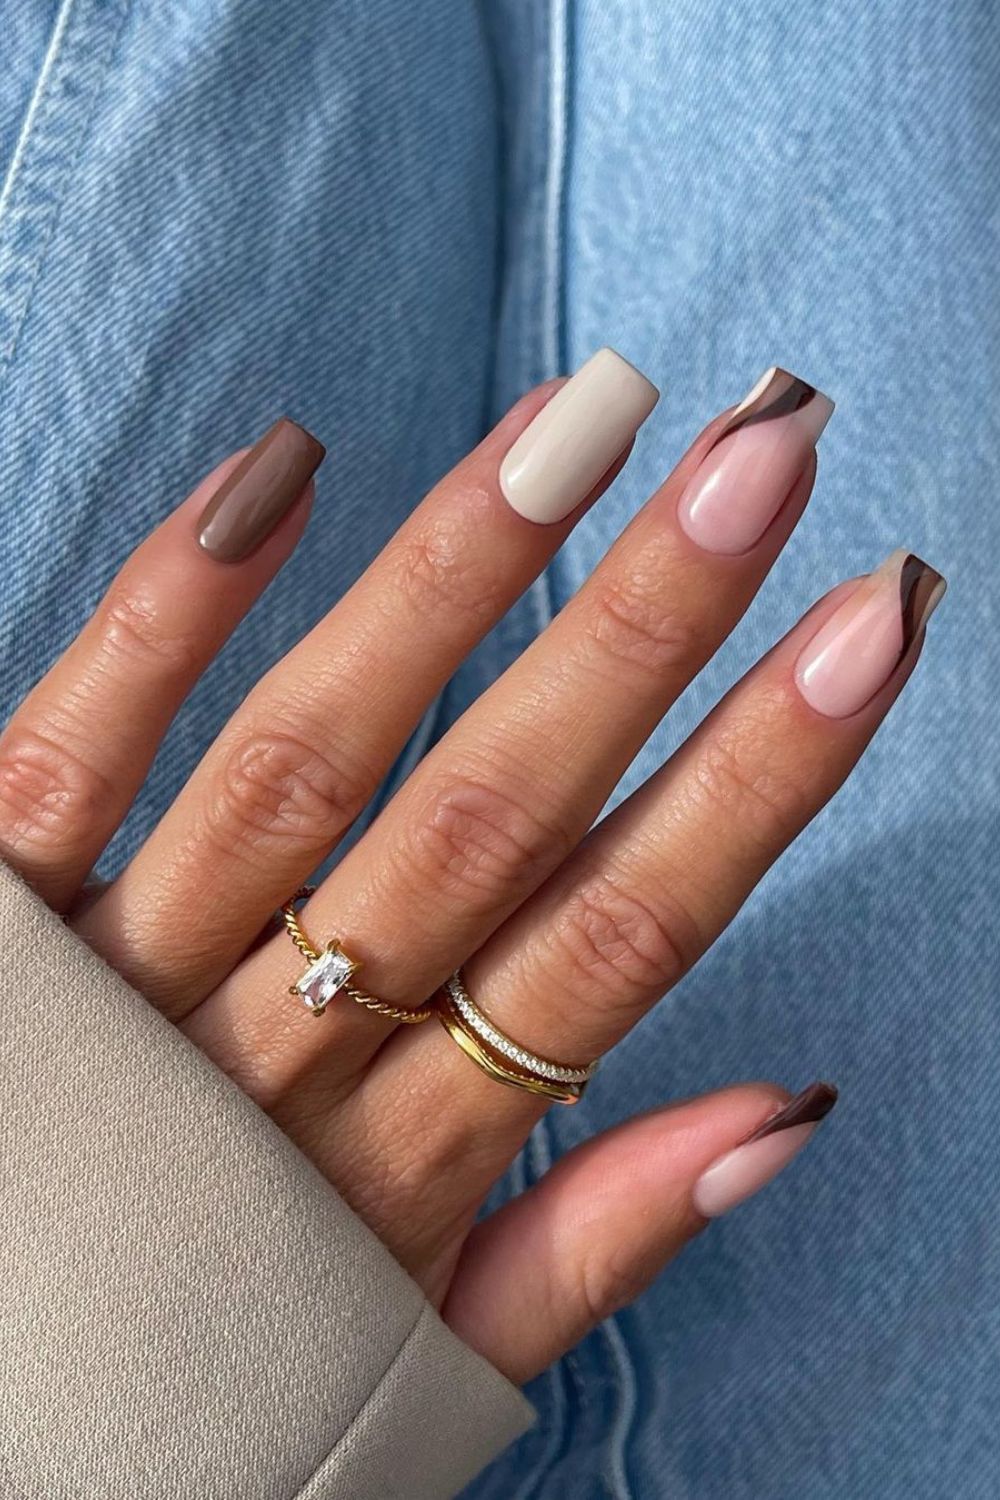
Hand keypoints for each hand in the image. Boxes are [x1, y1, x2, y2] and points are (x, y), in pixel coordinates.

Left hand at [0, 353, 942, 1383]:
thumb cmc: (223, 1382)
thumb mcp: (428, 1350)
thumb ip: (594, 1242)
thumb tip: (784, 1111)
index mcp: (407, 1157)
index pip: (617, 939)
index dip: (755, 780)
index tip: (867, 625)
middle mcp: (273, 1056)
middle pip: (486, 815)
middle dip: (640, 628)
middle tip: (765, 453)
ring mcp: (121, 984)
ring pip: (307, 758)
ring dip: (450, 580)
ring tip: (582, 424)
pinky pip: (71, 754)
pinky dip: (170, 615)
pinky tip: (277, 475)